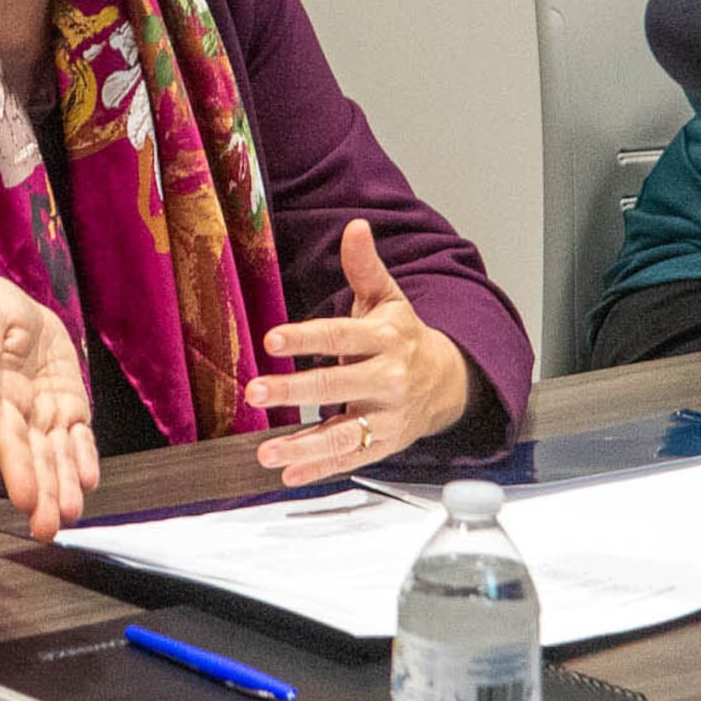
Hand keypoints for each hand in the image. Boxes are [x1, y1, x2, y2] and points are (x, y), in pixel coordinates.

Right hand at [0, 276, 99, 537]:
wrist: (15, 314)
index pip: (6, 435)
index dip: (15, 467)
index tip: (22, 500)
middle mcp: (20, 411)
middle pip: (31, 456)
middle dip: (40, 492)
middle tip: (45, 529)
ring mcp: (46, 412)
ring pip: (56, 455)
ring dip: (62, 486)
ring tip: (67, 517)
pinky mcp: (69, 406)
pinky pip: (79, 437)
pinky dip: (84, 458)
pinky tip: (87, 482)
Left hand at [244, 220, 472, 484]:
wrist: (445, 381)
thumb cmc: (403, 336)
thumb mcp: (387, 298)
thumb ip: (365, 266)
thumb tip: (356, 227)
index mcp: (385, 340)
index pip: (341, 336)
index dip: (307, 338)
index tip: (272, 339)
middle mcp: (388, 380)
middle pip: (337, 385)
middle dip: (295, 390)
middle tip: (255, 391)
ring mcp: (386, 417)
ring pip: (344, 434)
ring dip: (303, 446)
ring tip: (266, 451)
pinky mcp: (383, 445)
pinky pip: (349, 460)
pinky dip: (319, 470)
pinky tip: (288, 474)